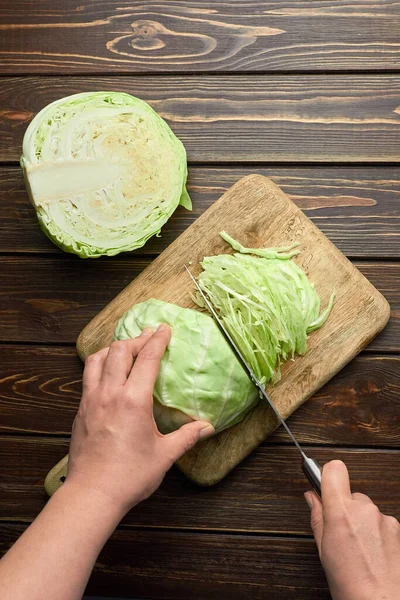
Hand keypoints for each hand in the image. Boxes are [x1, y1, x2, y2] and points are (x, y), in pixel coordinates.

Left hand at [66, 325, 213, 515]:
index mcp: (133, 401)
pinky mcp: (80, 410)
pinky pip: (88, 376)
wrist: (92, 494)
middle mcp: (110, 394)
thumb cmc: (130, 476)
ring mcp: (91, 400)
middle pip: (120, 351)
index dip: (157, 340)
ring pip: (97, 359)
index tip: (165, 328)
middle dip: (136, 339)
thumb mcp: (164, 455)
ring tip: (126, 348)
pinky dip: (99, 365)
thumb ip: (186, 437)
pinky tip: (108, 373)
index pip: (147, 359)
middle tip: (149, 336)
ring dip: (114, 348)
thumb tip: (206, 427)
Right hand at [305, 460, 399, 599]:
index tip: (323, 483)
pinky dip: (377, 535)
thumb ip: (318, 518)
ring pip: (367, 510)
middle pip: (351, 494)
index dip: (328, 475)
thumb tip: (312, 498)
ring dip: (362, 524)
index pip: (335, 469)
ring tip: (358, 551)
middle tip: (340, 534)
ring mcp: (385, 519)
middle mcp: (365, 510)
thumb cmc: (352, 586)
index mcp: (342, 512)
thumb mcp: (324, 552)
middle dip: (345, 509)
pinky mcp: (399, 529)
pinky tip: (373, 555)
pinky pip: (382, 523)